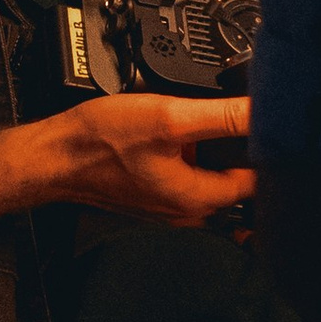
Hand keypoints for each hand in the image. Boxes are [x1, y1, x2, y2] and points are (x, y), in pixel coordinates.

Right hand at [55, 91, 255, 225]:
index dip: (263, 148)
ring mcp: (169, 204)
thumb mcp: (170, 117)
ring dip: (209, 148)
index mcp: (198, 200)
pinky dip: (186, 153)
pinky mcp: (154, 193)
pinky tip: (171, 134)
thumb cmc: (101, 142)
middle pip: (235, 178)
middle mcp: (187, 211)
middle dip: (235, 147)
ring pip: (208, 173)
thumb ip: (224, 116)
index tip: (260, 122)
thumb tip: (264, 110)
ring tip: (193, 123)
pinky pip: (185, 174)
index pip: (257, 180)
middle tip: (226, 116)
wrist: (56, 155)